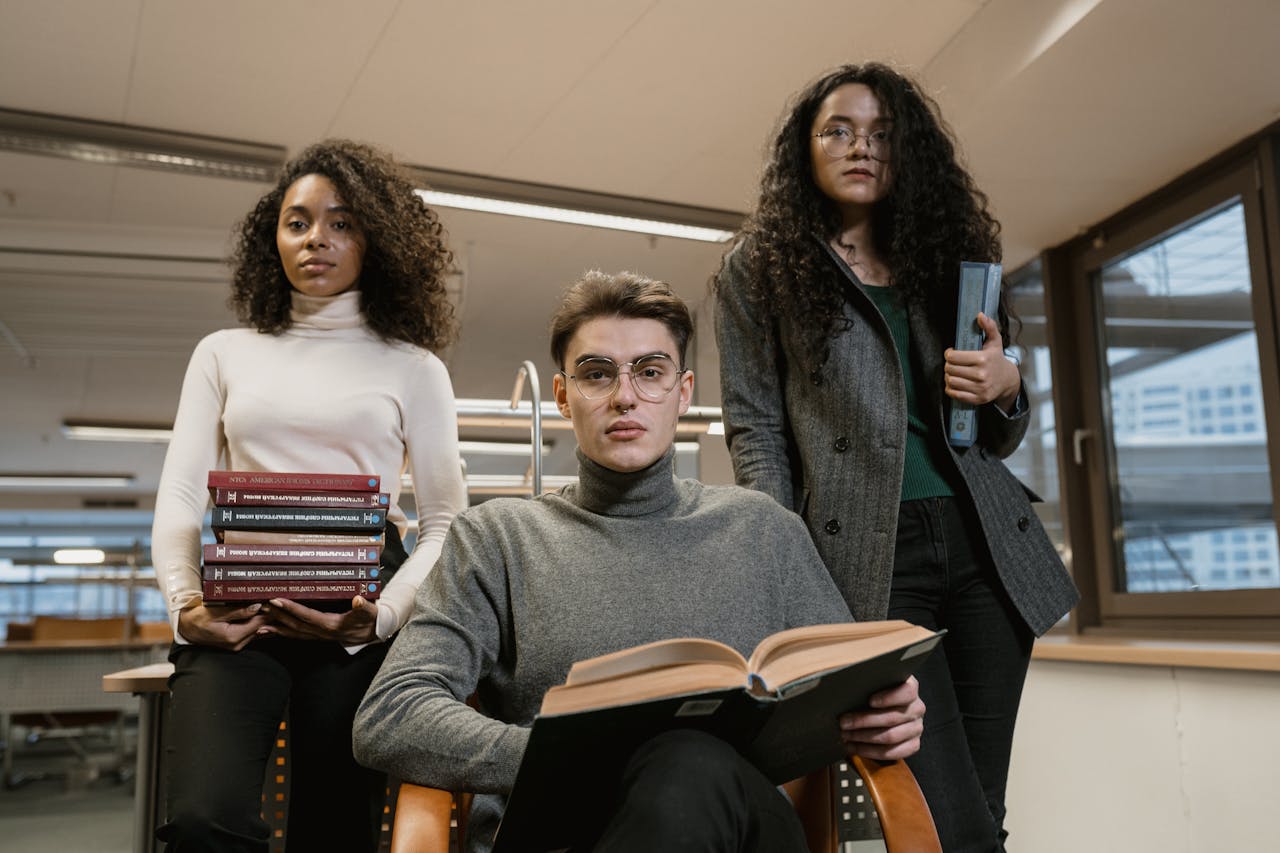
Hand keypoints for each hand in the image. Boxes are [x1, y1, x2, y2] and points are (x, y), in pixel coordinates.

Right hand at [176, 600, 271, 650]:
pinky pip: (253, 632)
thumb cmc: (198, 618)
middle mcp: (238, 644)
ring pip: (259, 630)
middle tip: (280, 600)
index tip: (277, 599)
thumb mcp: (216, 612)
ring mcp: (238, 645)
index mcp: (233, 637)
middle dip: (271, 614)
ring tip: (275, 605)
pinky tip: (266, 613)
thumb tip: (257, 607)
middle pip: (262, 627)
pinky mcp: (237, 642)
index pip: (259, 623)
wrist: (187, 629)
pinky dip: (260, 623)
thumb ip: (238, 611)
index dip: (270, 611)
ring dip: (267, 619)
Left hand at [255, 596, 379, 644]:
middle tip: (261, 606)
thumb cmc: (371, 619)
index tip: (277, 600)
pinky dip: (283, 633)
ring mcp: (319, 636)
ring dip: (276, 628)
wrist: (374, 632)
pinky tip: (271, 632)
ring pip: (293, 632)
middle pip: (295, 625)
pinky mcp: (318, 635)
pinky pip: (297, 635)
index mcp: (332, 625)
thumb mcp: (371, 612)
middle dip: (277, 616)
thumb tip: (358, 600)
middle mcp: (322, 633)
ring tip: (258, 624)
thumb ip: (364, 606)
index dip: (291, 609)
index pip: (307, 616)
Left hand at [838, 676, 925, 760]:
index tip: (870, 701)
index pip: (907, 692)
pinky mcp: (913, 745)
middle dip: (864, 721)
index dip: (889, 698)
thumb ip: (867, 683)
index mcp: (910, 688)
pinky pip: (892, 752)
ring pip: (890, 736)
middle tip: (844, 722)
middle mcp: (917, 708)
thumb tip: (848, 690)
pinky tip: (855, 747)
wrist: (886, 709)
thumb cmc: (875, 693)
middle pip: (892, 718)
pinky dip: (870, 751)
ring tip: (846, 735)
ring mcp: (916, 728)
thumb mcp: (874, 684)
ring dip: (863, 737)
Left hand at [943, 312, 1020, 412]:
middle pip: (950, 369)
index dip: (949, 354)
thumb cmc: (997, 359)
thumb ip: (988, 327)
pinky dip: (950, 388)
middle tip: (952, 363)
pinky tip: (955, 382)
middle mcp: (981, 375)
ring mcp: (979, 388)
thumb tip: (980, 315)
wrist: (1008, 381)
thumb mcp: (995, 342)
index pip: (953, 357)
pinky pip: (954, 394)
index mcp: (983, 359)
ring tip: (953, 372)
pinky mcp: (977, 399)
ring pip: (950, 381)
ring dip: (948, 376)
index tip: (951, 353)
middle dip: (948, 365)